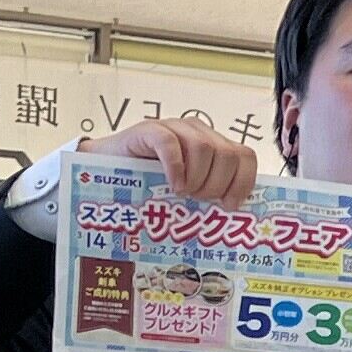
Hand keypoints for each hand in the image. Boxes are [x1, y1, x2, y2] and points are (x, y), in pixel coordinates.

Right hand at [107, 114, 258, 205]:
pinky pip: (170, 144)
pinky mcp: (150, 130)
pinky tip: (172, 185)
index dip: (243, 182)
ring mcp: (175, 128)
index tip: (229, 206)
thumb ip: (208, 196)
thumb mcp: (186, 191)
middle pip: (228, 155)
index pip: (245, 157)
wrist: (105, 170)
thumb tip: (233, 223)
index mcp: (213, 146)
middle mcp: (198, 133)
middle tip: (197, 200)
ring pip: (204, 148)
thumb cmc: (149, 184)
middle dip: (217, 184)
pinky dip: (175, 168)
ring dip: (196, 178)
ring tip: (181, 193)